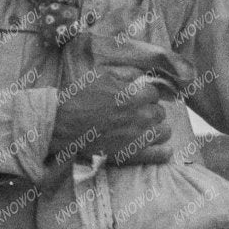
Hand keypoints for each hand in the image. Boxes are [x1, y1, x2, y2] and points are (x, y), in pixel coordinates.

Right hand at [48, 69, 172, 167]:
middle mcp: (140, 117)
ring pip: (165, 132)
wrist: (63, 125)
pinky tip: (159, 147)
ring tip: (145, 129)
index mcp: (134, 96)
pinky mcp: (132, 155)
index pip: (154, 93)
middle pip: (160, 112)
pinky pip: (160, 155)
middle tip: (137, 113)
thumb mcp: (101, 75)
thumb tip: (142, 74)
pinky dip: (163, 151)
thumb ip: (125, 73)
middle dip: (151, 110)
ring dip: (157, 128)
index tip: (136, 97)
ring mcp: (138, 138)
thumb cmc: (79, 98)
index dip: (145, 94)